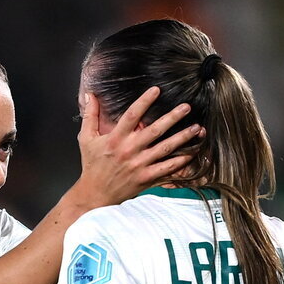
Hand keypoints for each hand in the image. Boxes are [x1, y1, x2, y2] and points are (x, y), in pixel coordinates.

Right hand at [71, 87, 201, 207]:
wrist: (95, 194)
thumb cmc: (92, 165)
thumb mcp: (86, 139)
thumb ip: (90, 115)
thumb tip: (89, 94)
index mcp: (115, 138)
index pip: (131, 115)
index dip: (144, 101)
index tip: (156, 90)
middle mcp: (129, 150)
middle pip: (155, 130)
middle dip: (172, 117)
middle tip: (186, 107)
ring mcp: (139, 165)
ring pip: (165, 148)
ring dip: (183, 137)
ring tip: (197, 128)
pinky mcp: (146, 178)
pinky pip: (167, 168)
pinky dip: (180, 161)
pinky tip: (192, 153)